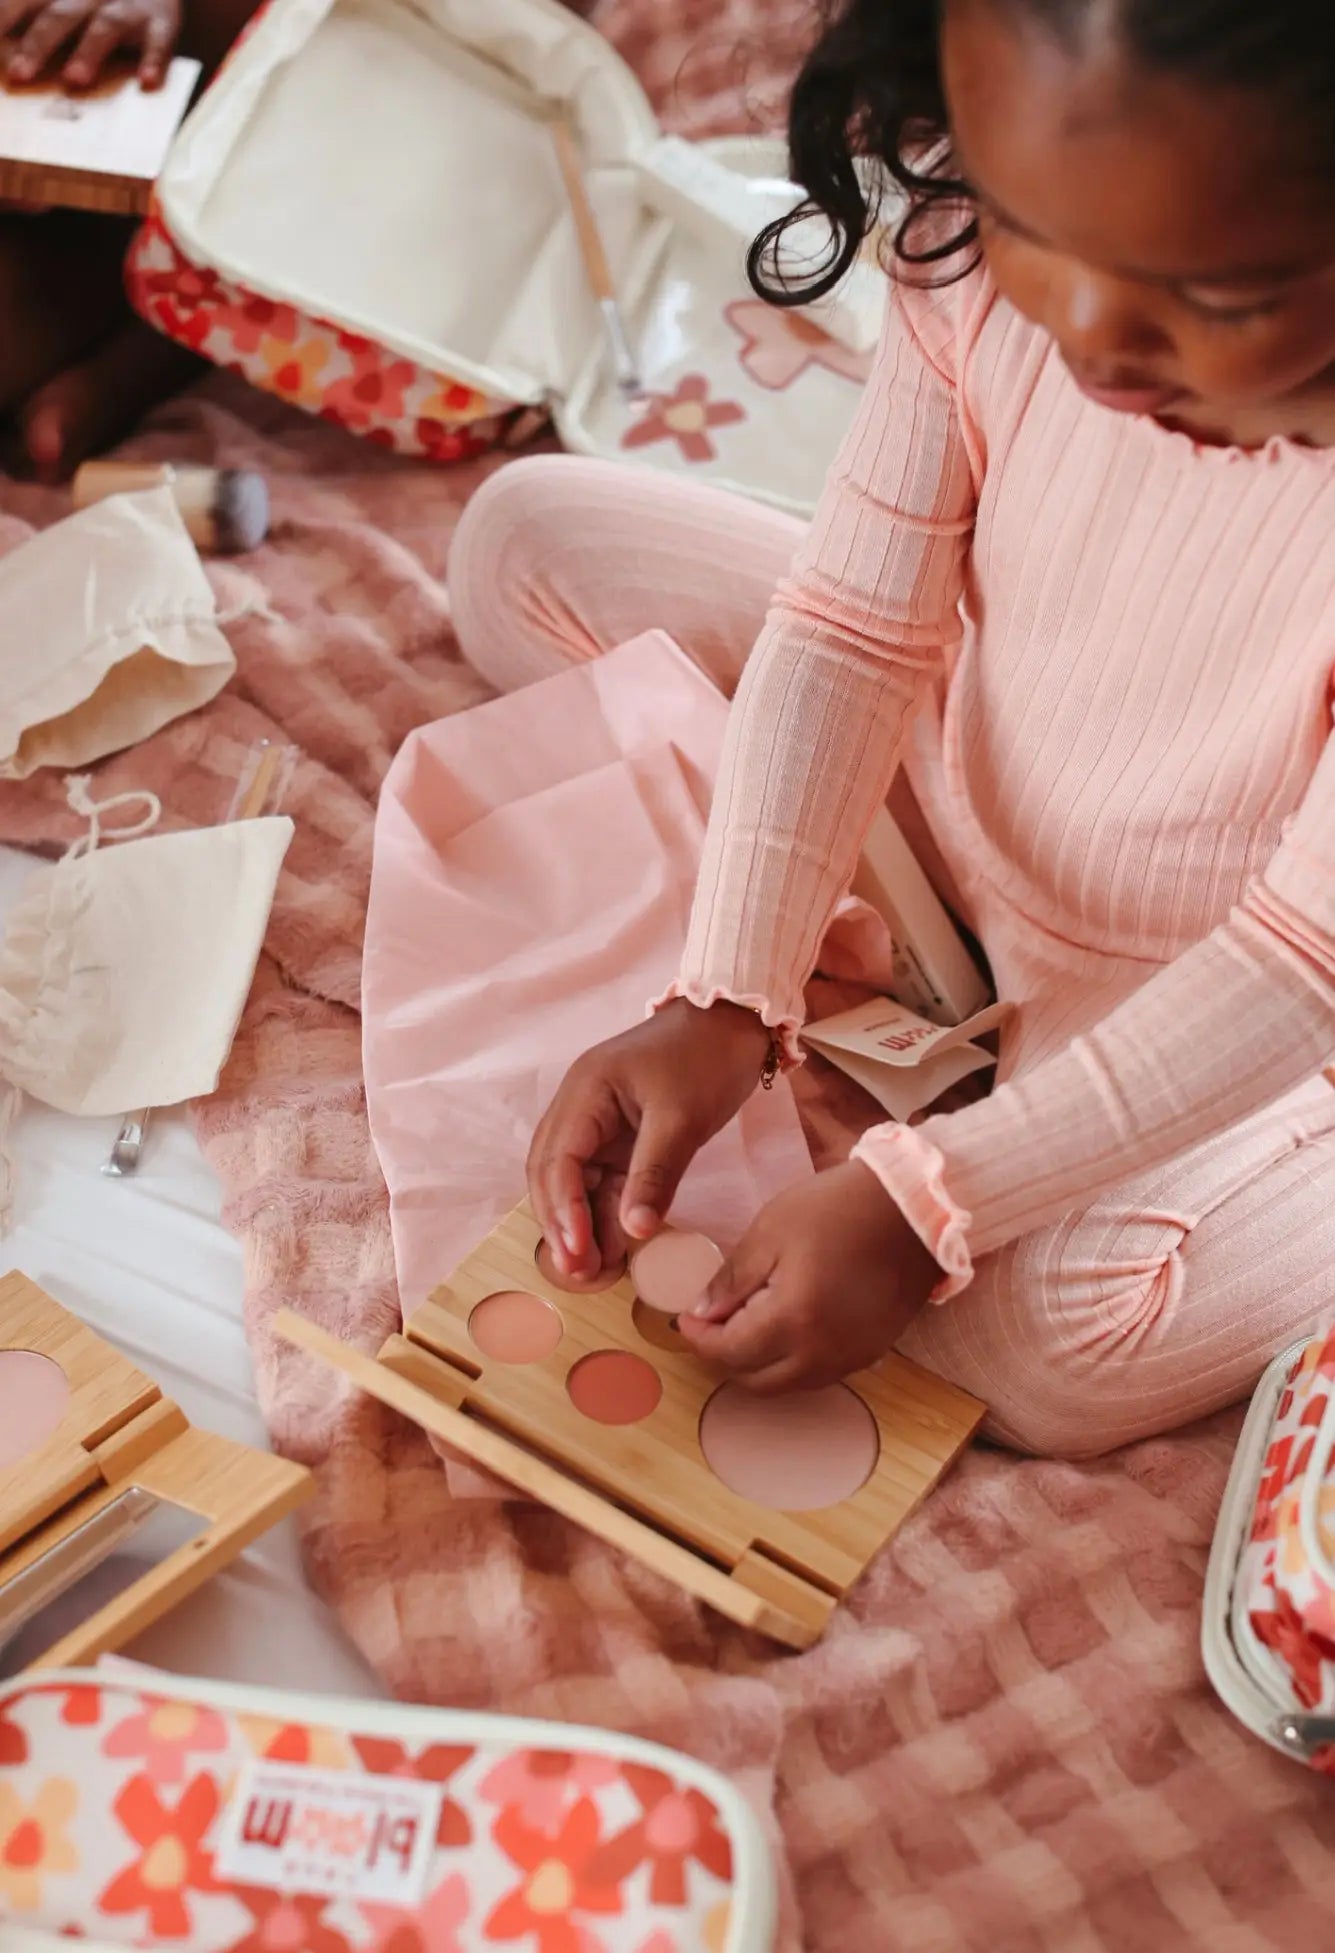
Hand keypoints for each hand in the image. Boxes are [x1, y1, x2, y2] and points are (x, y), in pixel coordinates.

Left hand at [3, 0, 179, 88]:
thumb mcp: (65, 2)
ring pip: (105, 26)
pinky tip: (147, 81)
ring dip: (89, 52)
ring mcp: (126, 6)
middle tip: (19, 74)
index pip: (25, 1)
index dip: (5, 17)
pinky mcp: (161, 21)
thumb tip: (9, 53)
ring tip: (75, 79)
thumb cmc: (99, 3)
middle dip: (38, 43)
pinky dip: (153, 60)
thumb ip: (40, 20)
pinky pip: (158, 41)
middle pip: (60, 15)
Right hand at [528, 999, 774, 1281]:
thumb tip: (633, 1231)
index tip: (576, 1251)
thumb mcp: (682, 1118)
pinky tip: (614, 1246)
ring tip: (594, 1271)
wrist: (736, 1024)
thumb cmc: (706, 1057)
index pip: (558, 1160)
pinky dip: (605, 1213)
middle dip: (562, 1224)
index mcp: (584, 1091)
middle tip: (579, 1272)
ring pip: (576, 1182)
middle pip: (553, 1175)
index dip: (563, 1210)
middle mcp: (580, 1107)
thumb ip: (655, 1174)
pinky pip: (603, 1180)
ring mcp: (599, 1123)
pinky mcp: (622, 1137)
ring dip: (581, 1224)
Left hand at [679, 1159, 937, 1391]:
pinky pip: (817, 1374)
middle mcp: (822, 1354)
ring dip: (757, 1365)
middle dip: (723, 1357)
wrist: (915, 1210)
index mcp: (793, 1321)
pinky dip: (790, 1363)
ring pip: (786, 1385)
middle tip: (710, 1323)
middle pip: (754, 1382)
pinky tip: (784, 1329)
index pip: (728, 1353)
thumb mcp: (771, 1231)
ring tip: (744, 1324)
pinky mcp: (870, 1353)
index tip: (686, 1316)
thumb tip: (702, 1312)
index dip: (699, 1338)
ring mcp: (850, 1359)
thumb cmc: (839, 1209)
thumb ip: (732, 1278)